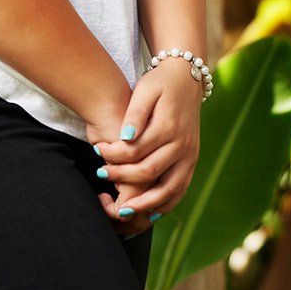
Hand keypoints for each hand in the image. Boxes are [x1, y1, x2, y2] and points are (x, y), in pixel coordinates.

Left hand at [86, 62, 202, 236]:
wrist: (187, 78)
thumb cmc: (160, 84)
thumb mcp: (144, 90)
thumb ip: (134, 114)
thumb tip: (125, 137)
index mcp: (169, 127)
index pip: (136, 151)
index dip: (113, 156)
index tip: (97, 150)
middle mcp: (183, 145)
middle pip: (150, 172)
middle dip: (122, 178)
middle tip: (100, 174)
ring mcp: (191, 156)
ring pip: (170, 190)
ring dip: (146, 204)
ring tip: (123, 210)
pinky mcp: (193, 161)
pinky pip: (181, 190)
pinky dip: (165, 204)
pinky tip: (148, 212)